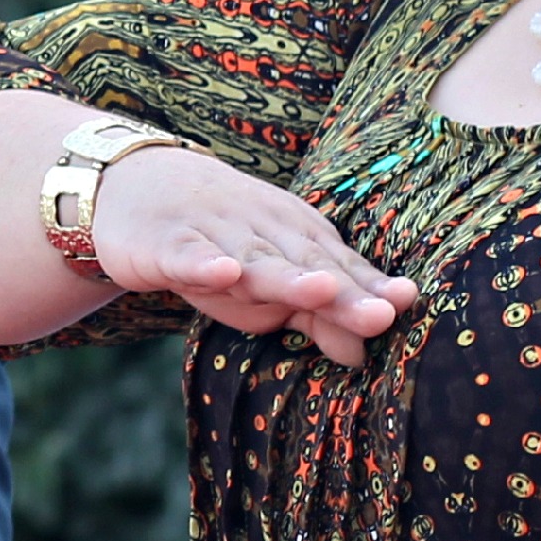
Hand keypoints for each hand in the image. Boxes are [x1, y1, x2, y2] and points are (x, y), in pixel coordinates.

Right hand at [93, 144, 420, 368]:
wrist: (135, 185)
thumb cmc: (218, 244)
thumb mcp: (269, 282)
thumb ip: (317, 316)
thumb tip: (362, 355)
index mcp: (298, 237)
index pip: (340, 268)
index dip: (370, 289)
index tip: (405, 305)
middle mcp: (264, 230)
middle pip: (308, 263)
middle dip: (345, 290)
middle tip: (380, 314)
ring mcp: (215, 233)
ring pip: (254, 259)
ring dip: (287, 276)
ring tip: (321, 290)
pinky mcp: (166, 243)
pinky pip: (187, 254)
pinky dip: (203, 262)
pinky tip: (222, 272)